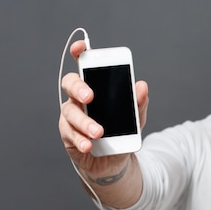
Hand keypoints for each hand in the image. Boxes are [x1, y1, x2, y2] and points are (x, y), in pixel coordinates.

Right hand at [58, 40, 149, 174]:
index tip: (80, 48)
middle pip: (70, 84)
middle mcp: (79, 98)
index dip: (80, 53)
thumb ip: (138, 103)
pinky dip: (80, 139)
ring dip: (85, 122)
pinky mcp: (68, 135)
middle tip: (90, 97)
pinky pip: (70, 134)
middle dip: (79, 88)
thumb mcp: (135, 118)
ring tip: (99, 132)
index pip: (84, 65)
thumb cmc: (121, 132)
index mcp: (96, 87)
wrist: (115, 161)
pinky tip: (88, 145)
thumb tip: (142, 86)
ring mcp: (71, 116)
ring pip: (70, 112)